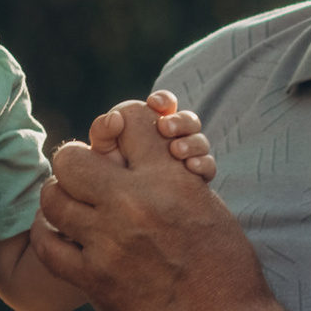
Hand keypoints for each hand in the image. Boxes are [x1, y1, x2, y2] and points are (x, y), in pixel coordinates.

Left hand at [34, 98, 287, 310]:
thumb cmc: (226, 270)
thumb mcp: (208, 206)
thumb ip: (171, 178)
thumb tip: (144, 158)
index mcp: (170, 179)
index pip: (128, 120)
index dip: (120, 124)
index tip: (117, 138)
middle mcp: (133, 204)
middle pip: (72, 157)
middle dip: (77, 161)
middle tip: (85, 176)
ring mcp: (107, 242)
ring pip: (53, 198)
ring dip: (60, 198)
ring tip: (72, 205)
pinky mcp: (92, 279)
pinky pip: (48, 245)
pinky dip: (50, 234)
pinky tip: (61, 234)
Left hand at [88, 90, 216, 183]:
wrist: (125, 210)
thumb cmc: (111, 174)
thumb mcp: (103, 152)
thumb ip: (103, 131)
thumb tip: (115, 118)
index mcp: (154, 125)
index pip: (166, 104)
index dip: (163, 100)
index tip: (154, 103)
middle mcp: (176, 138)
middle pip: (189, 121)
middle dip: (180, 121)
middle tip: (164, 128)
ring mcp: (189, 158)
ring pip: (201, 142)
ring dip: (191, 142)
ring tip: (175, 150)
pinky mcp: (198, 180)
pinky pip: (208, 167)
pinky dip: (202, 164)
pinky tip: (191, 167)